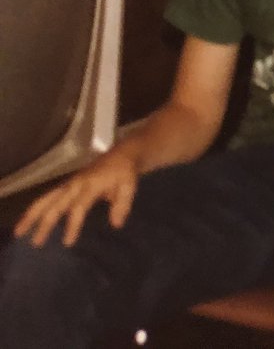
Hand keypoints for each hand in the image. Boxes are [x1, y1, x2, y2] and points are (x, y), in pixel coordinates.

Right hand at [14, 151, 138, 246]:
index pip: (78, 207)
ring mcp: (68, 184)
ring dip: (31, 215)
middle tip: (36, 243)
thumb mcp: (130, 186)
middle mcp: (75, 184)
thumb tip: (116, 224)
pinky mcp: (66, 185)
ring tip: (19, 232)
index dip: (72, 225)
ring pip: (45, 199)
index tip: (67, 243)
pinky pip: (47, 197)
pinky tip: (27, 222)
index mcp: (90, 184)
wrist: (122, 155)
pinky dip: (35, 209)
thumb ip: (123, 204)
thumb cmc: (125, 172)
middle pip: (55, 204)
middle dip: (44, 223)